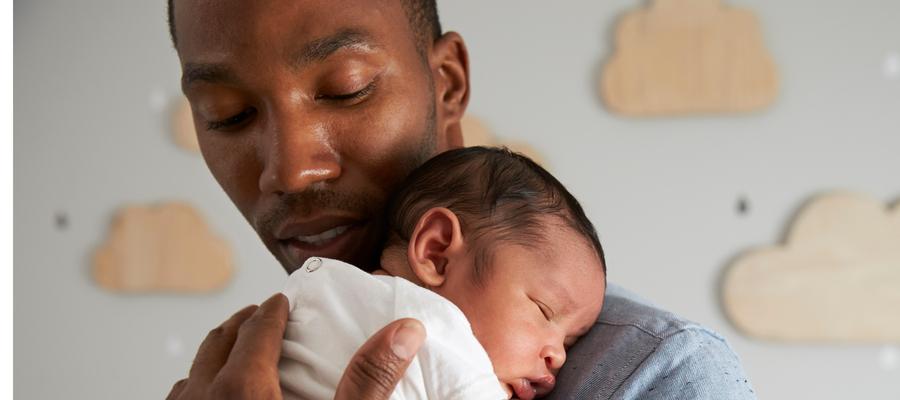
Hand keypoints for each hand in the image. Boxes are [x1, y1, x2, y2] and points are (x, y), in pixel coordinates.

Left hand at [166, 293, 425, 399]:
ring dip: (215, 357)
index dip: (273, 311)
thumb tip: (405, 329)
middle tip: (260, 315)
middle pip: (218, 343)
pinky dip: (197, 390)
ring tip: (237, 355)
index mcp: (242, 390)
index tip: (281, 301)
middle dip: (242, 324)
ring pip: (192, 375)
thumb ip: (370, 379)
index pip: (258, 330)